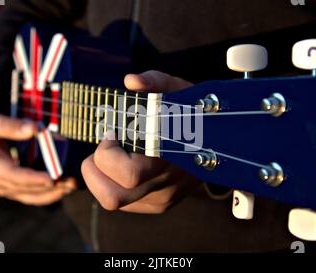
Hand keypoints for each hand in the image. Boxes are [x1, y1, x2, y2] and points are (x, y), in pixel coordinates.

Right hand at [0, 111, 75, 205]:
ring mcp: (5, 185)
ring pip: (31, 196)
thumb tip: (33, 128)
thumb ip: (8, 125)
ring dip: (53, 193)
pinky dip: (50, 193)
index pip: (11, 175)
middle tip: (71, 181)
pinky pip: (33, 194)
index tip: (51, 178)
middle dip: (49, 187)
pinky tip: (66, 187)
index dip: (32, 179)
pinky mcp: (13, 186)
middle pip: (25, 188)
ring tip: (72, 185)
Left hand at [81, 70, 201, 213]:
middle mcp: (165, 185)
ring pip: (112, 201)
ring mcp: (162, 198)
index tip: (113, 133)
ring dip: (100, 178)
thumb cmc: (192, 113)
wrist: (220, 140)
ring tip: (110, 157)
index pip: (128, 174)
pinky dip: (113, 183)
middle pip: (112, 197)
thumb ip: (154, 81)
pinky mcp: (158, 204)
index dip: (108, 154)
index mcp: (169, 158)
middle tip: (106, 148)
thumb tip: (131, 81)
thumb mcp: (176, 90)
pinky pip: (123, 202)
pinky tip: (123, 164)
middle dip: (95, 170)